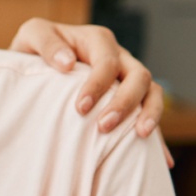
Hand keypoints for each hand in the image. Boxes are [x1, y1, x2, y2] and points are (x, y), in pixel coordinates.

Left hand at [9, 19, 170, 164]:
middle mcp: (119, 57)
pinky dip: (159, 138)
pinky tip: (163, 160)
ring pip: (152, 91)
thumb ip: (46, 43)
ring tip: (141, 136)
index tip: (80, 108)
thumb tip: (67, 63)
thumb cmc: (33, 49)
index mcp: (98, 41)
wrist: (35, 65)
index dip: (97, 84)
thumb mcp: (32, 35)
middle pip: (138, 75)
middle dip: (125, 102)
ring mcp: (128, 78)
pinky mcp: (130, 100)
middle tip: (103, 126)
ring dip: (149, 113)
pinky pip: (149, 115)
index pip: (107, 61)